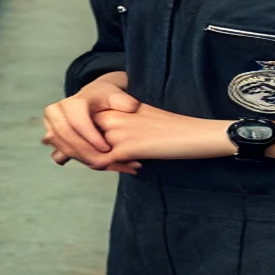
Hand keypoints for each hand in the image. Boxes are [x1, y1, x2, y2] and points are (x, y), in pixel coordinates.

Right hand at [42, 74, 140, 173]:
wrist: (91, 98)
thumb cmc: (104, 98)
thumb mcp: (115, 95)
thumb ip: (123, 100)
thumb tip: (130, 107)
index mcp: (72, 102)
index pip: (78, 122)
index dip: (91, 138)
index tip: (107, 148)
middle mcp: (55, 112)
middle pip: (68, 137)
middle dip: (86, 152)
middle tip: (104, 161)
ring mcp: (50, 124)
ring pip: (62, 147)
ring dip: (82, 158)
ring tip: (101, 164)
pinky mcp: (50, 136)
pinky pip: (59, 153)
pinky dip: (76, 159)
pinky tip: (91, 162)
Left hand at [95, 103, 228, 164]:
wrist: (193, 132)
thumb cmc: (168, 126)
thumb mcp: (136, 117)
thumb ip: (114, 124)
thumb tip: (95, 139)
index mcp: (111, 106)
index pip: (83, 125)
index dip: (87, 139)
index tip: (103, 147)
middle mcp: (110, 116)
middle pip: (81, 139)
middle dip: (89, 152)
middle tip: (112, 159)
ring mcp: (116, 131)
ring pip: (90, 153)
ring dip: (104, 162)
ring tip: (127, 163)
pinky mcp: (126, 148)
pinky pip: (103, 163)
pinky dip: (115, 168)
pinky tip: (135, 167)